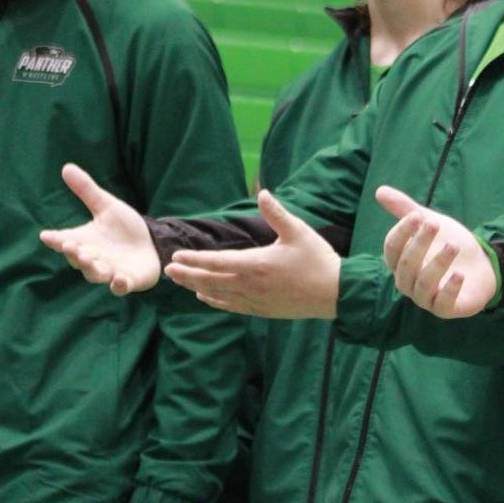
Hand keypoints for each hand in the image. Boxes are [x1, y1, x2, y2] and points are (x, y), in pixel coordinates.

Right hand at [39, 163, 159, 293]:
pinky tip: (119, 279)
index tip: (46, 236)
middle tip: (69, 245)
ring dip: (90, 268)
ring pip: (94, 275)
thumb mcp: (107, 206)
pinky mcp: (127, 281)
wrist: (152, 243)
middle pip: (77, 260)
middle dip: (72, 253)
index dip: (54, 240)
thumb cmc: (125, 227)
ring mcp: (109, 272)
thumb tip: (66, 167)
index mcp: (84, 241)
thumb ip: (87, 191)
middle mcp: (93, 258)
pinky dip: (118, 285)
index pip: (63, 241)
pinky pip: (119, 287)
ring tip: (87, 258)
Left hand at [165, 191, 339, 316]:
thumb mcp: (298, 232)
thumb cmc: (318, 260)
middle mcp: (252, 285)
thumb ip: (276, 213)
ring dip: (198, 287)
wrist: (336, 293)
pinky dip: (216, 301)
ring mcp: (256, 300)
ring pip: (219, 295)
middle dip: (188, 275)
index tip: (177, 257)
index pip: (217, 262)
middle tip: (168, 271)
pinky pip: (233, 306)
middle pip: (211, 281)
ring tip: (181, 282)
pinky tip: (206, 297)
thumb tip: (262, 192)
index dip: (195, 260)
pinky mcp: (263, 310)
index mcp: (257, 264)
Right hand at [378, 186, 497, 317]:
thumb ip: (406, 210)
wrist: (481, 265)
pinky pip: (442, 304)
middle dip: (419, 244)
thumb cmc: (450, 244)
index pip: (391, 249)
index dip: (402, 232)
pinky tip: (460, 275)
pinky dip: (450, 290)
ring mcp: (425, 298)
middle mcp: (408, 282)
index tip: (417, 216)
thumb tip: (379, 190)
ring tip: (453, 246)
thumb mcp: (431, 223)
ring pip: (422, 284)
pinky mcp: (445, 309)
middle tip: (435, 224)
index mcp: (400, 262)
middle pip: (406, 265)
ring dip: (437, 264)